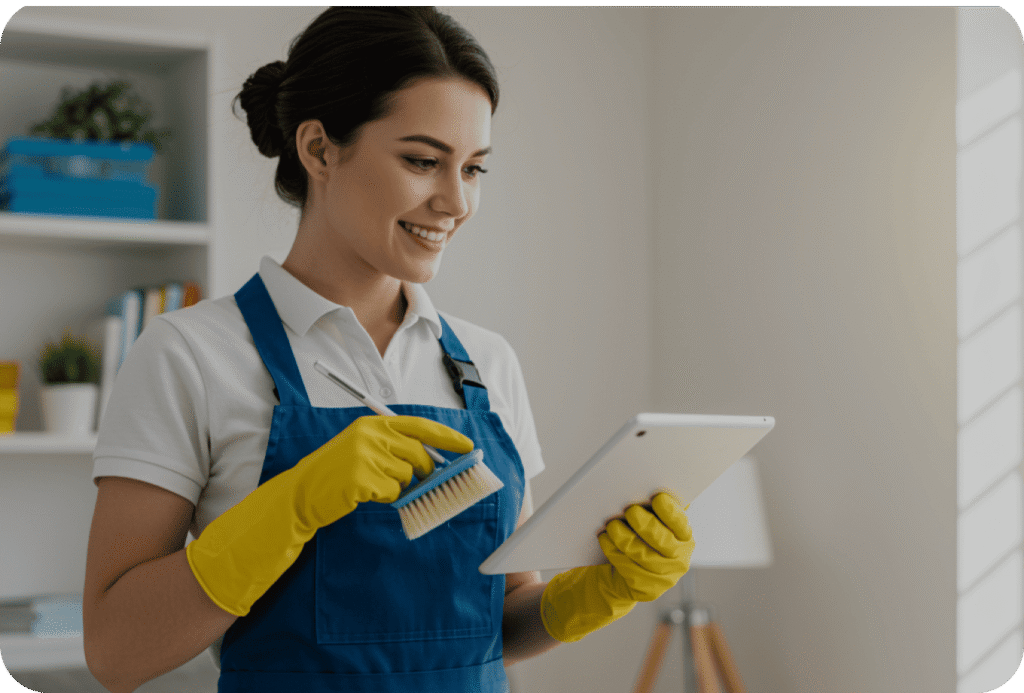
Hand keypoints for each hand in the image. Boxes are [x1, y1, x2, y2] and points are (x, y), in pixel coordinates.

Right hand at [292, 415, 474, 525]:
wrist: (301, 492)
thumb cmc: (336, 472)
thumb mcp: (364, 447)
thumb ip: (395, 446)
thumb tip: (435, 458)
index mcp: (374, 424)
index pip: (420, 426)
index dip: (447, 436)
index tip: (468, 446)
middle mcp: (371, 435)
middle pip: (419, 454)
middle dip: (426, 471)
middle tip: (418, 479)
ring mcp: (366, 456)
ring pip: (408, 476)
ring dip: (398, 486)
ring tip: (374, 484)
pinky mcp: (362, 479)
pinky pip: (393, 492)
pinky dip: (385, 497)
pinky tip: (365, 494)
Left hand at [539, 492, 693, 642]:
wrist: (630, 574)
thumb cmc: (642, 537)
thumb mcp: (654, 522)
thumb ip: (657, 507)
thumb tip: (650, 482)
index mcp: (685, 537)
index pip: (681, 523)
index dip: (670, 512)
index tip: (657, 498)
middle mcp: (680, 559)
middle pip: (662, 541)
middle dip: (645, 524)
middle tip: (630, 510)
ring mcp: (665, 578)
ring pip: (642, 555)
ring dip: (624, 538)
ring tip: (611, 525)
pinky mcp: (647, 590)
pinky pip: (628, 570)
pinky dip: (614, 552)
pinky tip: (605, 540)